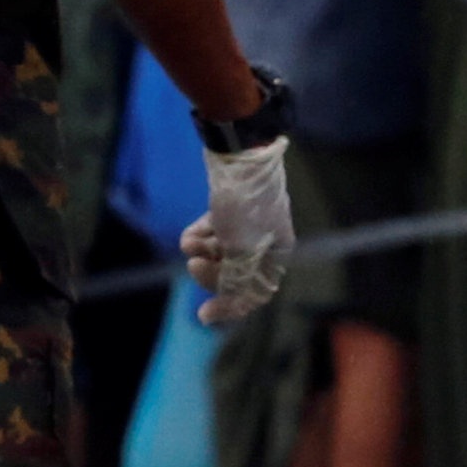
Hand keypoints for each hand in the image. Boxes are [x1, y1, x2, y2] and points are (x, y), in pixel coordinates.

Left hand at [179, 140, 294, 323]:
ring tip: (188, 243)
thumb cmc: (245, 204)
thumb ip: (235, 281)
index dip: (231, 306)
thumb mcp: (241, 250)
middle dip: (211, 273)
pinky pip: (213, 232)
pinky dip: (200, 236)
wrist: (238, 152)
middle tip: (193, 265)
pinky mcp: (230, 206)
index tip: (203, 314)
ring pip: (220, 252)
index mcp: (278, 252)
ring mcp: (247, 222)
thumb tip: (221, 309)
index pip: (256, 292)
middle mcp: (265, 240)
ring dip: (201, 253)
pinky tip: (189, 234)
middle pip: (235, 273)